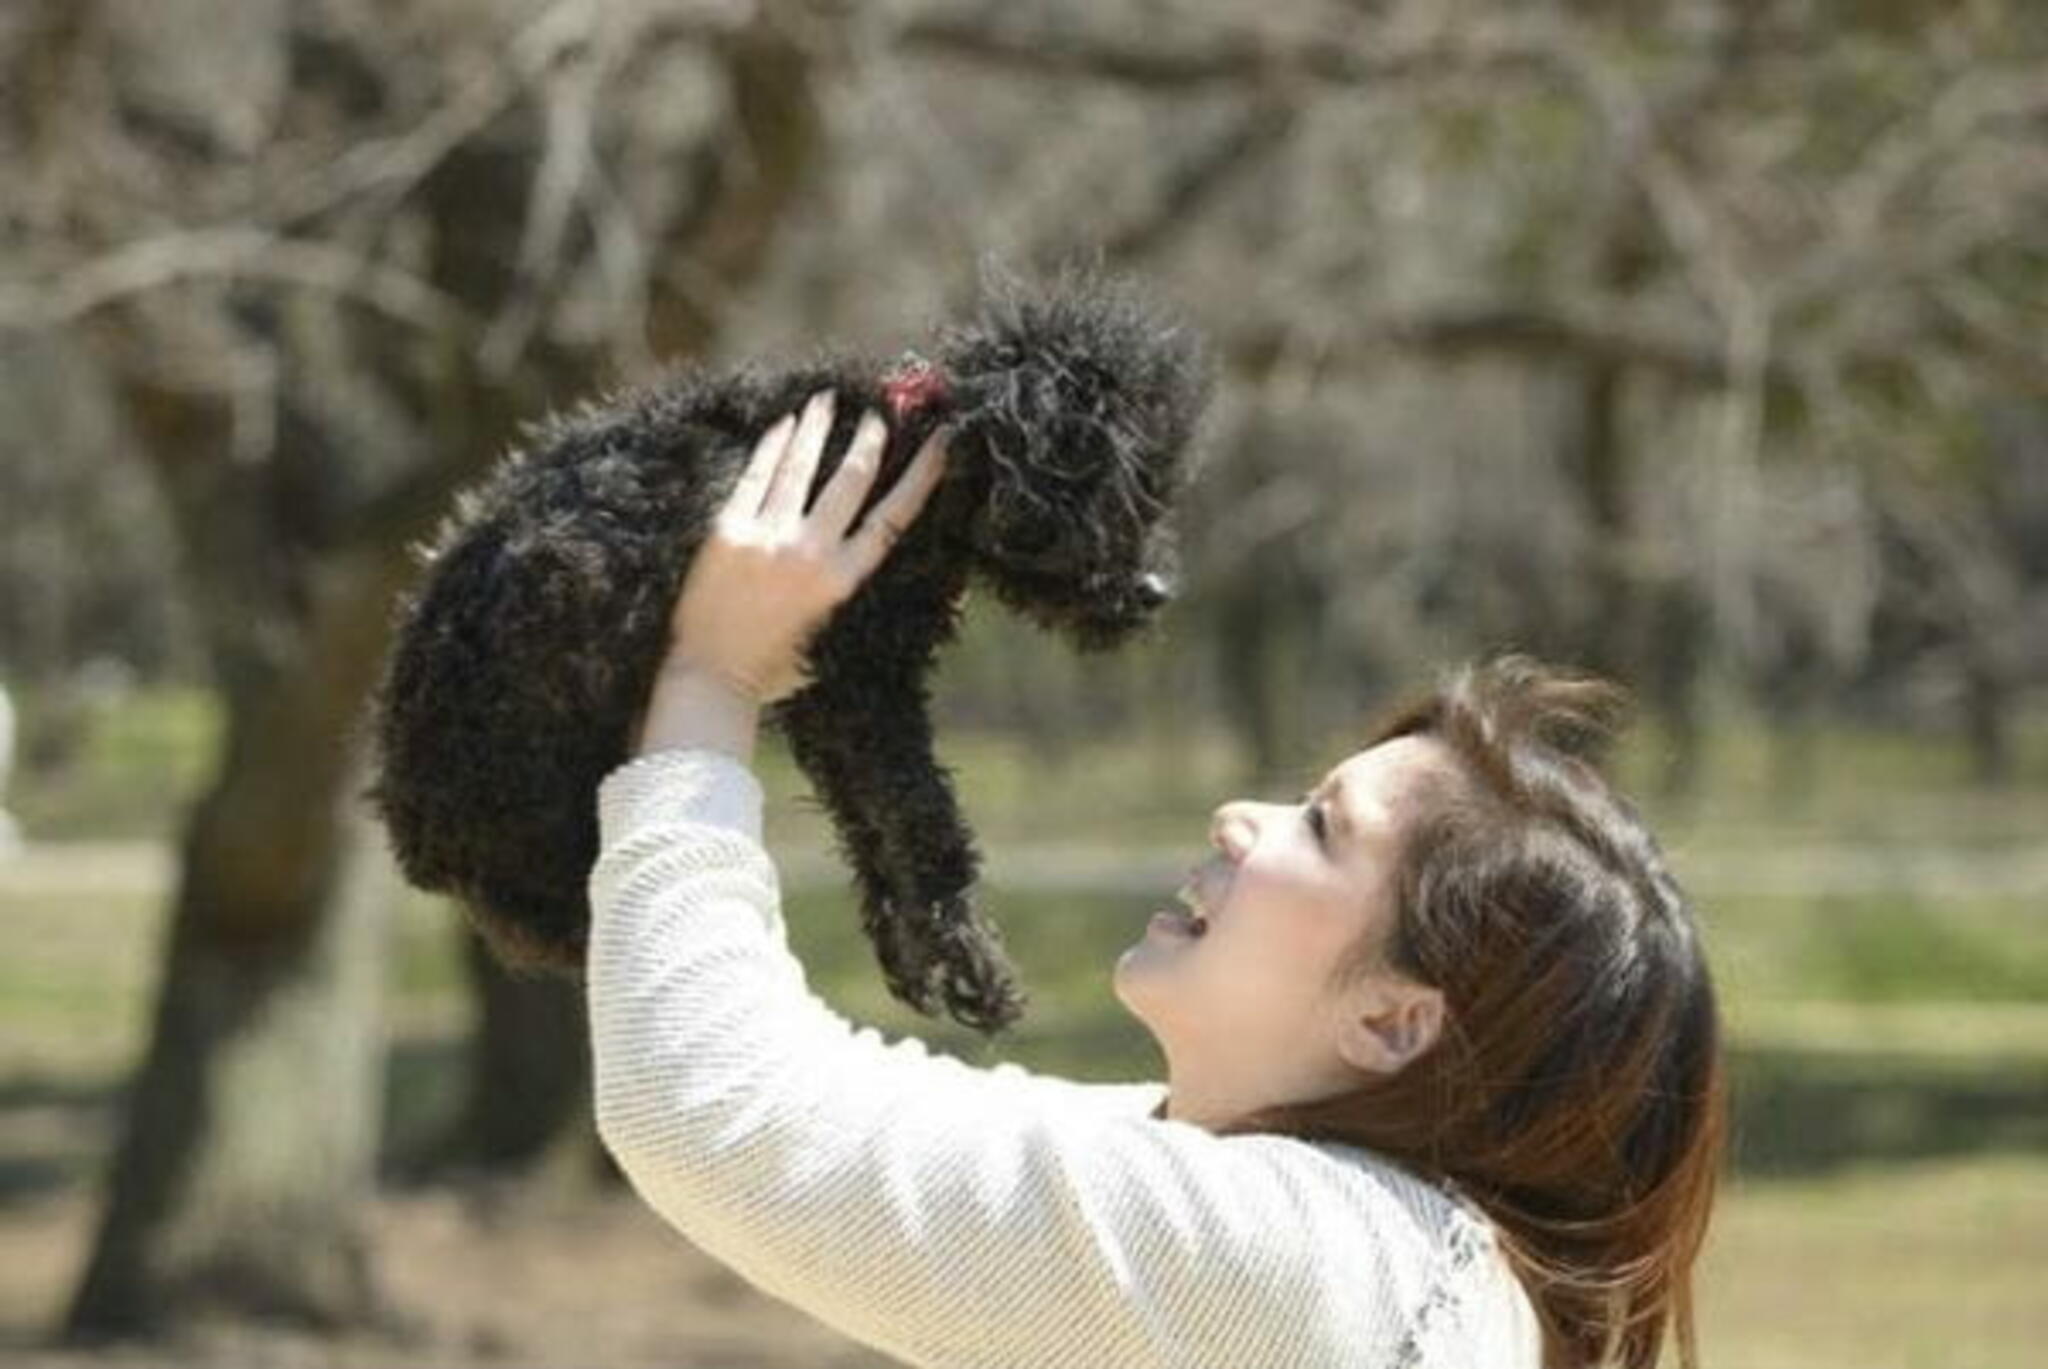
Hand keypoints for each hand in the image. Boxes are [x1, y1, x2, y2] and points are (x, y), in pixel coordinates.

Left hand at [658, 387, 949, 706]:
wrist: (710, 676)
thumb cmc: (771, 668)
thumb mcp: (828, 640)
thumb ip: (852, 601)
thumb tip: (909, 599)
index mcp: (842, 581)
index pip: (893, 517)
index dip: (920, 476)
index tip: (939, 443)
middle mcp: (810, 552)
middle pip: (851, 481)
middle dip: (869, 441)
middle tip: (878, 414)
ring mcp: (768, 537)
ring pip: (801, 468)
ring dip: (818, 428)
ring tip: (828, 398)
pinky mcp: (729, 530)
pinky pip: (757, 476)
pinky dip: (774, 445)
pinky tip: (784, 423)